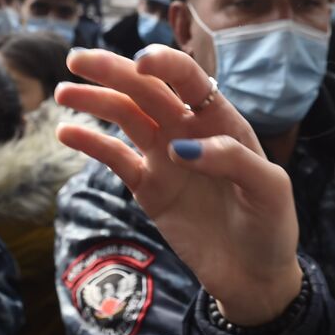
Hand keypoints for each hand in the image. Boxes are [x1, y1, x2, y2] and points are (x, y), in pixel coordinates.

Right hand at [56, 47, 302, 323]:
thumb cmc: (271, 227)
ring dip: (94, 101)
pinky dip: (91, 143)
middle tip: (76, 60)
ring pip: (124, 117)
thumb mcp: (269, 190)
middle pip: (146, 90)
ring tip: (63, 92)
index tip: (140, 62)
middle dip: (112, 71)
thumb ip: (233, 161)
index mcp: (222, 122)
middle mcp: (189, 131)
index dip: (165, 65)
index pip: (190, 80)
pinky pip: (115, 158)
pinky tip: (67, 132)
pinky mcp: (148, 187)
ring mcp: (165, 158)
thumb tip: (180, 149)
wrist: (253, 275)